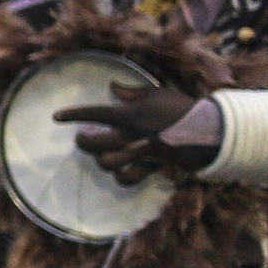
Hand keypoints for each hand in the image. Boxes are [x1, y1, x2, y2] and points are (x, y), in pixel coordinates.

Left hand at [55, 82, 201, 184]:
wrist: (210, 131)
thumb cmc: (183, 108)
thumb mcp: (157, 93)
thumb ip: (132, 92)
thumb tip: (113, 87)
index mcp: (131, 115)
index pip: (95, 114)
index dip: (73, 115)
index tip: (57, 116)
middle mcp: (132, 136)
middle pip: (94, 143)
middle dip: (82, 141)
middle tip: (82, 137)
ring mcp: (140, 154)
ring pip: (107, 163)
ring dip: (100, 159)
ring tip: (101, 153)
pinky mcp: (151, 168)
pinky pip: (127, 179)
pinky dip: (120, 176)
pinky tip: (120, 170)